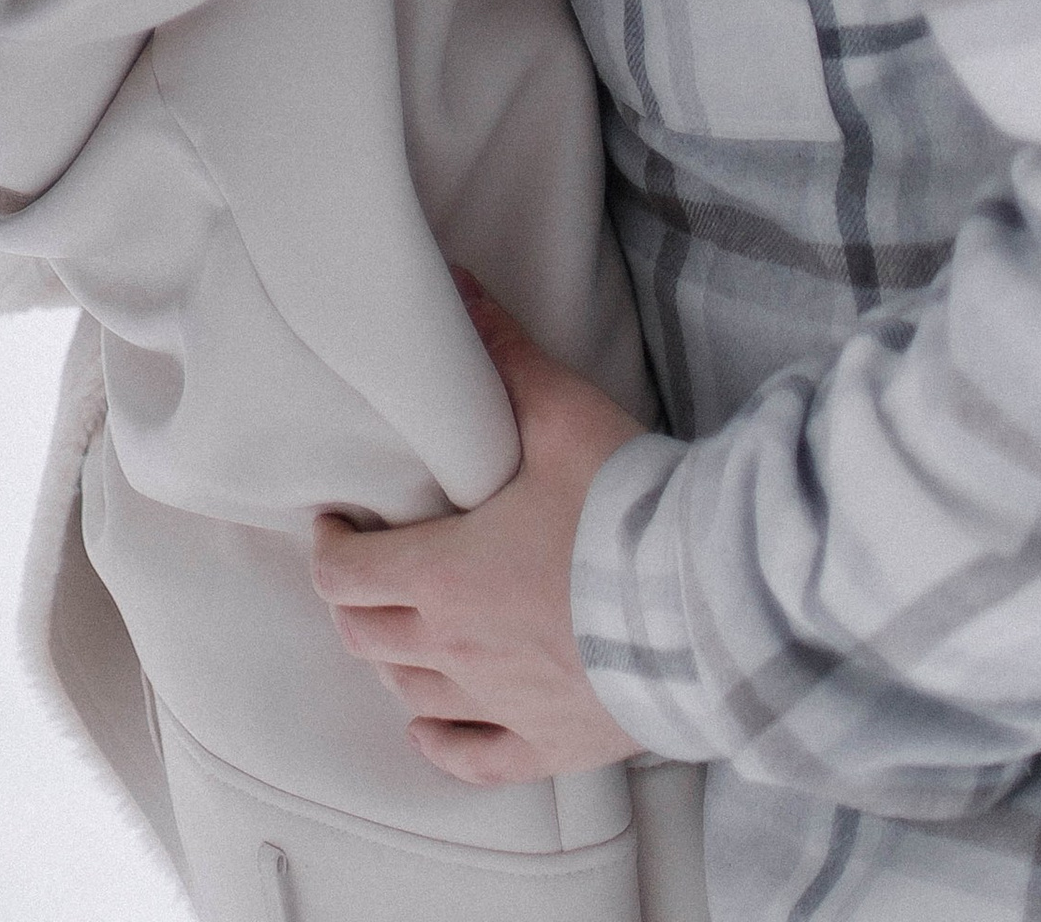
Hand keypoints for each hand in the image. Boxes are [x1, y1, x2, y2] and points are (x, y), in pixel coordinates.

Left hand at [310, 278, 649, 786]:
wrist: (709, 605)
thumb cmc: (629, 508)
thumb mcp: (561, 414)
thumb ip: (502, 352)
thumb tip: (457, 282)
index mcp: (446, 575)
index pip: (346, 575)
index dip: (330, 547)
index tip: (339, 522)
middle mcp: (459, 649)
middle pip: (366, 635)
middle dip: (356, 596)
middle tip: (368, 563)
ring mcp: (503, 704)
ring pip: (410, 693)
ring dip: (394, 658)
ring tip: (404, 623)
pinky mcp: (552, 745)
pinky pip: (471, 759)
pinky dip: (439, 739)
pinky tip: (431, 720)